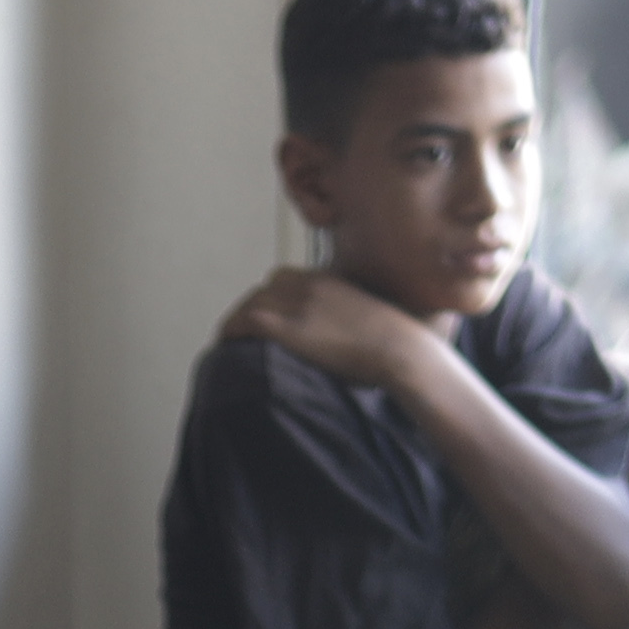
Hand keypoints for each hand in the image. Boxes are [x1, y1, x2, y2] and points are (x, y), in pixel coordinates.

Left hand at [220, 265, 441, 392]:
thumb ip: (355, 320)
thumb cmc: (398, 345)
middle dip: (252, 308)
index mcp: (330, 280)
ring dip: (237, 321)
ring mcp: (299, 304)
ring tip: (228, 341)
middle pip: (265, 288)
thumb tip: (354, 340)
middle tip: (241, 332)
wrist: (402, 349)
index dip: (272, 298)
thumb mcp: (375, 320)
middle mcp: (311, 285)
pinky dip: (233, 329)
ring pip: (252, 302)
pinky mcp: (291, 327)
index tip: (266, 316)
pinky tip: (226, 344)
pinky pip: (249, 320)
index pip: (286, 278)